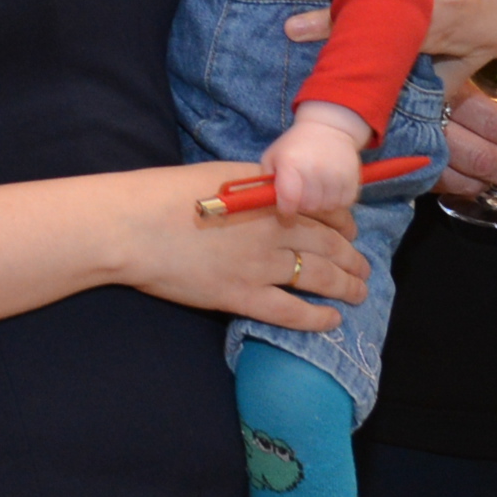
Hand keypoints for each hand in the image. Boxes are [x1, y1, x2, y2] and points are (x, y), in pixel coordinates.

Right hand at [147, 167, 365, 329]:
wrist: (132, 226)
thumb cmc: (164, 194)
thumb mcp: (218, 175)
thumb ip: (254, 187)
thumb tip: (277, 195)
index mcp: (268, 196)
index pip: (321, 211)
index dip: (343, 225)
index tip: (350, 232)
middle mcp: (273, 229)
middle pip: (328, 246)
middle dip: (353, 259)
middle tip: (364, 269)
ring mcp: (260, 265)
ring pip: (319, 277)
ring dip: (346, 286)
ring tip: (358, 293)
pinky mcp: (242, 296)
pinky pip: (291, 311)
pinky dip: (317, 318)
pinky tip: (331, 321)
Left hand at [256, 105, 373, 219]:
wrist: (329, 128)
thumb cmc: (296, 145)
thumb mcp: (273, 156)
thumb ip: (267, 180)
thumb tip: (268, 203)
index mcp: (291, 163)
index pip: (289, 200)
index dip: (285, 210)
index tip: (285, 208)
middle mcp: (315, 169)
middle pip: (308, 206)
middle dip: (302, 205)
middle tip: (301, 194)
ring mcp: (336, 174)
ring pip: (326, 207)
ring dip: (320, 204)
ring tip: (315, 191)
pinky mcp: (353, 179)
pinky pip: (344, 203)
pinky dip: (336, 201)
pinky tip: (329, 189)